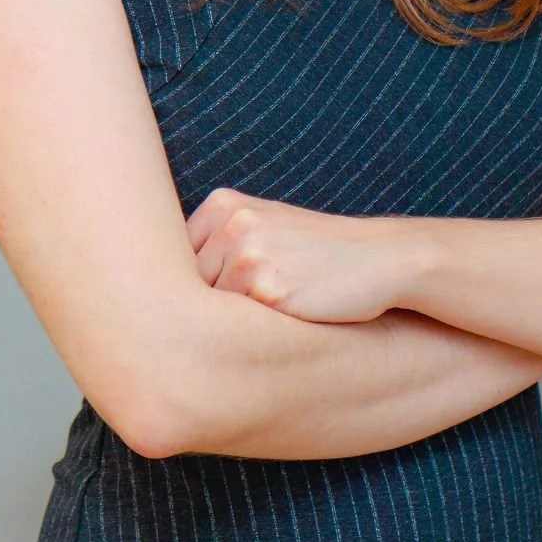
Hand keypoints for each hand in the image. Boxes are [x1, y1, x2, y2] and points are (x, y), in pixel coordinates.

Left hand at [185, 186, 404, 322]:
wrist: (381, 260)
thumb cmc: (318, 253)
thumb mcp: (266, 228)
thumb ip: (219, 244)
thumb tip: (160, 286)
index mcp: (225, 204)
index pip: (175, 259)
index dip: (186, 287)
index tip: (200, 300)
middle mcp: (232, 224)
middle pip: (186, 285)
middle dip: (203, 308)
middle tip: (223, 319)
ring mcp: (248, 256)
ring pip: (206, 310)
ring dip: (225, 325)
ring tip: (267, 318)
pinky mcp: (266, 291)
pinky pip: (235, 329)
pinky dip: (249, 337)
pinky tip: (281, 326)